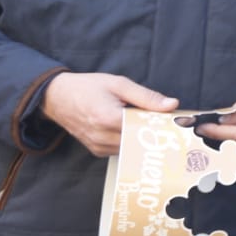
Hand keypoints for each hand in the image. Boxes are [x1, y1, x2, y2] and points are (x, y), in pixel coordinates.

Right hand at [42, 73, 178, 156]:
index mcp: (108, 118)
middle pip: (140, 141)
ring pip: (132, 148)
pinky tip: (136, 131)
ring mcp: (99, 147)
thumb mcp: (118, 84)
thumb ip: (146, 96)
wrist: (57, 97)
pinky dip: (131, 142)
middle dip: (156, 134)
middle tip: (171, 127)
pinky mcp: (97, 151)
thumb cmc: (87, 87)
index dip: (163, 127)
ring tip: (154, 127)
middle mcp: (102, 137)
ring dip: (143, 139)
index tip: (178, 124)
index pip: (144, 129)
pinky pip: (122, 150)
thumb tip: (172, 105)